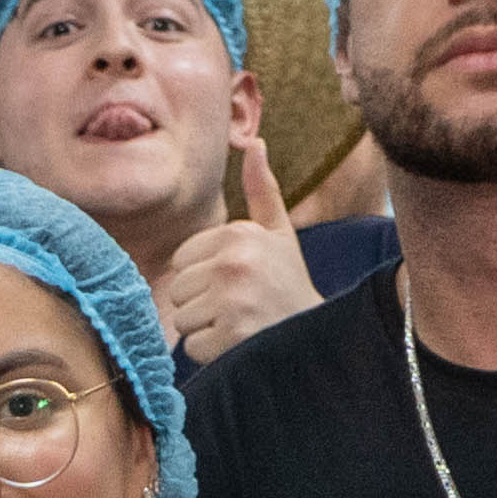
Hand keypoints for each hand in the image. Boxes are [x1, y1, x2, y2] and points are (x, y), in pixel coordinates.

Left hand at [156, 133, 323, 367]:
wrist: (318, 341)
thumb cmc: (289, 286)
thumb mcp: (279, 235)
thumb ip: (262, 191)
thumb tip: (255, 142)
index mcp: (239, 234)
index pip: (182, 261)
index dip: (205, 278)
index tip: (238, 284)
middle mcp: (233, 262)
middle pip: (178, 290)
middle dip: (203, 305)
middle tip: (241, 308)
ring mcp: (232, 300)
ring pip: (182, 320)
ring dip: (206, 331)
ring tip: (241, 325)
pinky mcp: (231, 337)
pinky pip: (192, 348)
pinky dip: (213, 355)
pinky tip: (241, 346)